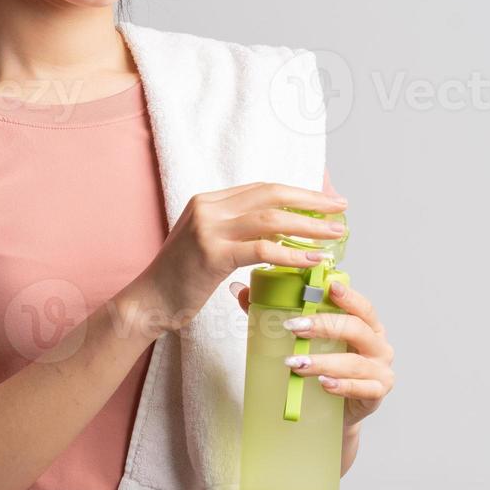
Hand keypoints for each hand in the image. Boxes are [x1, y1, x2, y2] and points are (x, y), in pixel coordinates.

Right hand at [136, 182, 349, 333]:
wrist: (149, 302)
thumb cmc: (181, 280)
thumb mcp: (208, 244)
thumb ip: (237, 231)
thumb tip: (281, 230)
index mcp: (208, 201)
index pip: (261, 188)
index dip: (297, 192)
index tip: (325, 200)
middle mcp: (208, 207)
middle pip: (271, 194)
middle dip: (311, 201)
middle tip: (341, 208)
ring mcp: (208, 228)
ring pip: (271, 218)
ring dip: (309, 225)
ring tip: (336, 234)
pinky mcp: (212, 253)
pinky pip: (263, 249)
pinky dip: (292, 252)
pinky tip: (312, 259)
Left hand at [232, 275, 393, 426]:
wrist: (337, 412)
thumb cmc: (326, 367)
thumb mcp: (307, 340)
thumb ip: (276, 314)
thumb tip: (241, 291)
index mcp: (367, 325)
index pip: (361, 306)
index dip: (347, 296)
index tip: (327, 287)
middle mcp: (378, 345)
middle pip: (356, 328)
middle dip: (324, 326)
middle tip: (294, 328)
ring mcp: (380, 370)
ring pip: (354, 362)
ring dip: (323, 361)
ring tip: (295, 363)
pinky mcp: (377, 394)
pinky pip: (362, 388)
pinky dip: (341, 385)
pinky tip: (323, 383)